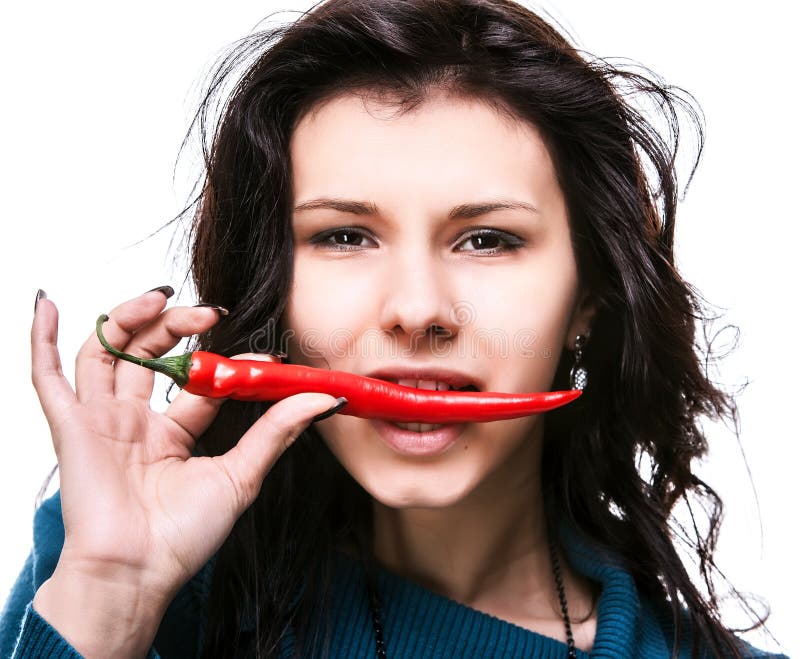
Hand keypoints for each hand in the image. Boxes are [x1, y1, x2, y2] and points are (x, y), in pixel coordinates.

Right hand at [30, 289, 340, 640]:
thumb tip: (324, 398)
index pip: (198, 382)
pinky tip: (50, 306)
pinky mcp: (70, 426)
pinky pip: (47, 376)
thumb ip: (277, 432)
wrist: (137, 572)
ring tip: (160, 297)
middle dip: (178, 326)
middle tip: (210, 313)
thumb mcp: (240, 475)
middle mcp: (134, 422)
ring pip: (107, 352)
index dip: (225, 361)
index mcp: (171, 434)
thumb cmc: (184, 536)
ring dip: (129, 317)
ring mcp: (101, 421)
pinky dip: (43, 339)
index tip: (258, 353)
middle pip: (150, 354)